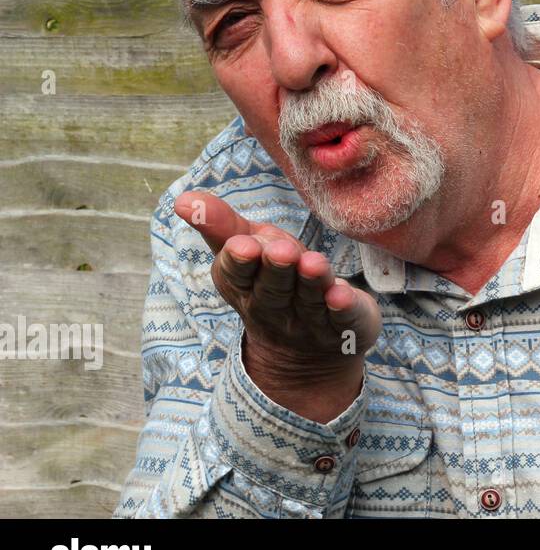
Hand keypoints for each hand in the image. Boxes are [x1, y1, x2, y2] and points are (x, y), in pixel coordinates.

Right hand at [174, 190, 381, 391]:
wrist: (307, 351)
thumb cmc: (272, 281)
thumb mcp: (246, 253)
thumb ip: (221, 226)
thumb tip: (182, 199)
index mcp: (245, 288)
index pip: (238, 275)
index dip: (241, 261)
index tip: (243, 244)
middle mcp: (275, 308)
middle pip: (274, 288)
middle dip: (276, 268)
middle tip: (282, 250)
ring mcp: (310, 321)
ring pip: (309, 299)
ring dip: (312, 281)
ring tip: (314, 262)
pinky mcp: (346, 327)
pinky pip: (344, 319)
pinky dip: (343, 307)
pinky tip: (343, 294)